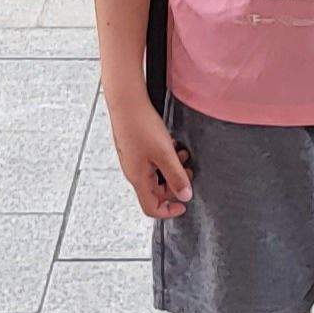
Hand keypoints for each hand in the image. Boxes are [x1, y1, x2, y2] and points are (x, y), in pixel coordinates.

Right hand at [109, 103, 193, 219]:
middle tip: (187, 170)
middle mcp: (134, 172)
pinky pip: (153, 161)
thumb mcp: (164, 153)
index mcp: (138, 178)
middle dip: (175, 183)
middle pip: (156, 191)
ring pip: (157, 174)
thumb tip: (185, 196)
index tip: (184, 204)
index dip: (169, 211)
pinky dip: (165, 157)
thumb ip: (176, 176)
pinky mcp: (136, 149)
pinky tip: (172, 144)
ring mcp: (134, 160)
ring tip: (182, 153)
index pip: (151, 207)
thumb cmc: (141, 125)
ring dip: (172, 168)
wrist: (126, 101)